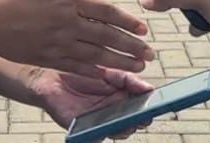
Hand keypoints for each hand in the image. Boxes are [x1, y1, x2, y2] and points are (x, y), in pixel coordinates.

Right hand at [0, 0, 153, 78]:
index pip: (106, 10)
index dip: (127, 20)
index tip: (143, 28)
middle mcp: (68, 23)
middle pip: (106, 35)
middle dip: (131, 45)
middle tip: (149, 52)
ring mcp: (58, 43)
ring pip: (96, 54)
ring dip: (119, 60)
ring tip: (137, 65)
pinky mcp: (47, 58)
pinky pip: (76, 66)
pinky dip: (93, 71)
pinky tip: (106, 74)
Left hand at [27, 65, 155, 132]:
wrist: (51, 76)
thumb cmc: (80, 72)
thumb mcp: (109, 73)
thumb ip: (128, 80)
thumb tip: (150, 89)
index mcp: (121, 99)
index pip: (141, 107)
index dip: (150, 108)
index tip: (158, 105)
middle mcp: (113, 113)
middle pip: (132, 123)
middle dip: (139, 121)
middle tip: (144, 116)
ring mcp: (99, 123)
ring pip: (117, 132)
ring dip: (124, 128)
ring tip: (128, 122)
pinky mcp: (83, 130)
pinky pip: (95, 137)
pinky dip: (102, 135)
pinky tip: (106, 128)